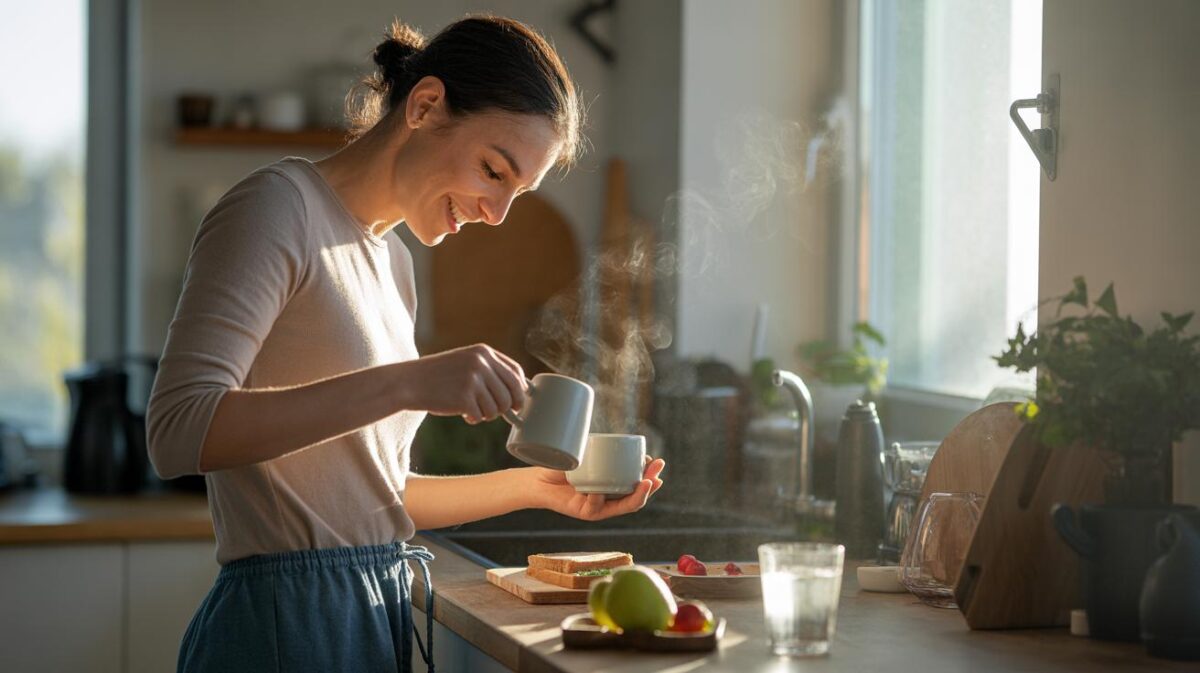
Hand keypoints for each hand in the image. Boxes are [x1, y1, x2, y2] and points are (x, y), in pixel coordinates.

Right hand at [395, 344, 525, 422]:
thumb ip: (489, 370)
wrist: (410, 382)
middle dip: (511, 406)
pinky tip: (463, 414)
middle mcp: (481, 363)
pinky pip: (481, 416)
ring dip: (488, 414)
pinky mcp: (465, 397)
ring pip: (497, 407)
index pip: (515, 371)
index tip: (518, 400)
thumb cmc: (439, 376)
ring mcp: (473, 380)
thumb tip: (518, 391)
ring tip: (473, 411)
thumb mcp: (465, 362)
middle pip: (512, 392)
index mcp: (483, 352)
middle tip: (503, 413)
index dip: (520, 389)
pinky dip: (474, 419)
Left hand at [528, 458, 665, 520]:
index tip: (657, 462)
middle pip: (636, 496)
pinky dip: (598, 497)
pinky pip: (596, 506)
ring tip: (646, 482)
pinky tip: (599, 490)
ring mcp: (598, 508)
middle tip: (658, 471)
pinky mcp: (584, 512)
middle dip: (651, 484)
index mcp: (612, 488)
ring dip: (638, 495)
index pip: (638, 485)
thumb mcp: (585, 455)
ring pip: (624, 506)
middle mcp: (609, 500)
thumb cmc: (563, 466)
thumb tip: (619, 438)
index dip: (650, 476)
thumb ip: (600, 449)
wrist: (538, 479)